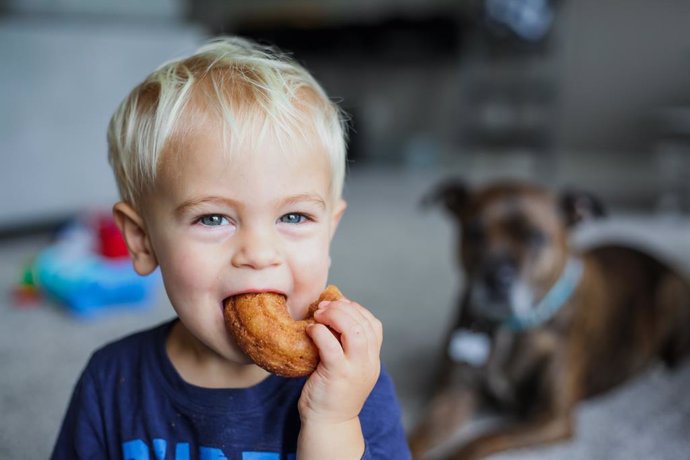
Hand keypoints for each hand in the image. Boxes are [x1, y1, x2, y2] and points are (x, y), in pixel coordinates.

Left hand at [296, 297, 382, 458]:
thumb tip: (331, 315)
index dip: (357, 309)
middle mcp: (369, 363)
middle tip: (323, 306)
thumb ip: (346, 345)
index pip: (374, 325)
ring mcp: (355, 369)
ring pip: (355, 331)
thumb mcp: (348, 366)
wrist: (329, 424)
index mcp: (373, 359)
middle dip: (344, 308)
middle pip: (365, 324)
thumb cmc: (332, 392)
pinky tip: (311, 330)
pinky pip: (331, 346)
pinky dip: (321, 332)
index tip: (339, 305)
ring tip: (319, 313)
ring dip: (335, 316)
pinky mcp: (337, 375)